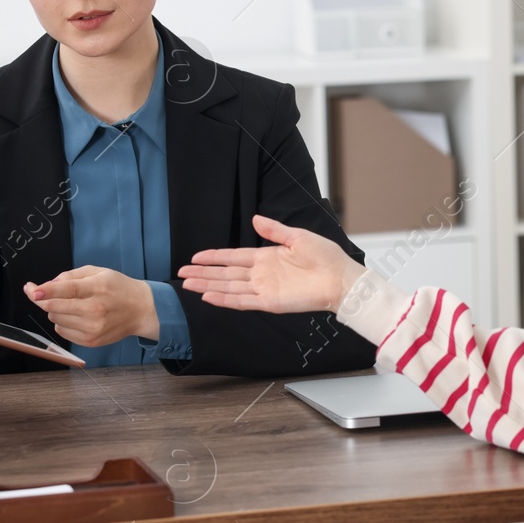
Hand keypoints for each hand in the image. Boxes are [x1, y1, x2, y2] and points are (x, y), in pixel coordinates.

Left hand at [23, 266, 157, 346]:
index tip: (31, 290)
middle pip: (55, 307)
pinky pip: (62, 332)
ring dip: (55, 311)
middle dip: (43, 300)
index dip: (45, 291)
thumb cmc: (119, 288)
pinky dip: (63, 323)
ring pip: (56, 320)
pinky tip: (75, 316)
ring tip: (71, 305)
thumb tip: (47, 285)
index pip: (65, 290)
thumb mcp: (99, 272)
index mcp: (97, 288)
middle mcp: (95, 310)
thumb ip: (71, 276)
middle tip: (39, 294)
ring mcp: (93, 328)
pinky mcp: (91, 341)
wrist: (141, 310)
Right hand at [179, 215, 364, 313]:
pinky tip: (209, 297)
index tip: (195, 256)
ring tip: (187, 284)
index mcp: (267, 258)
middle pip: (225, 274)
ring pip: (228, 288)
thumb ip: (274, 230)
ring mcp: (264, 290)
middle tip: (181, 272)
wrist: (341, 278)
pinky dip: (225, 300)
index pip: (233, 257)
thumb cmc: (326, 258)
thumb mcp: (297, 237)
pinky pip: (242, 302)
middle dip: (203, 273)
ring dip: (208, 286)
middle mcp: (261, 275)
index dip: (214, 257)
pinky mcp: (270, 303)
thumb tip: (255, 219)